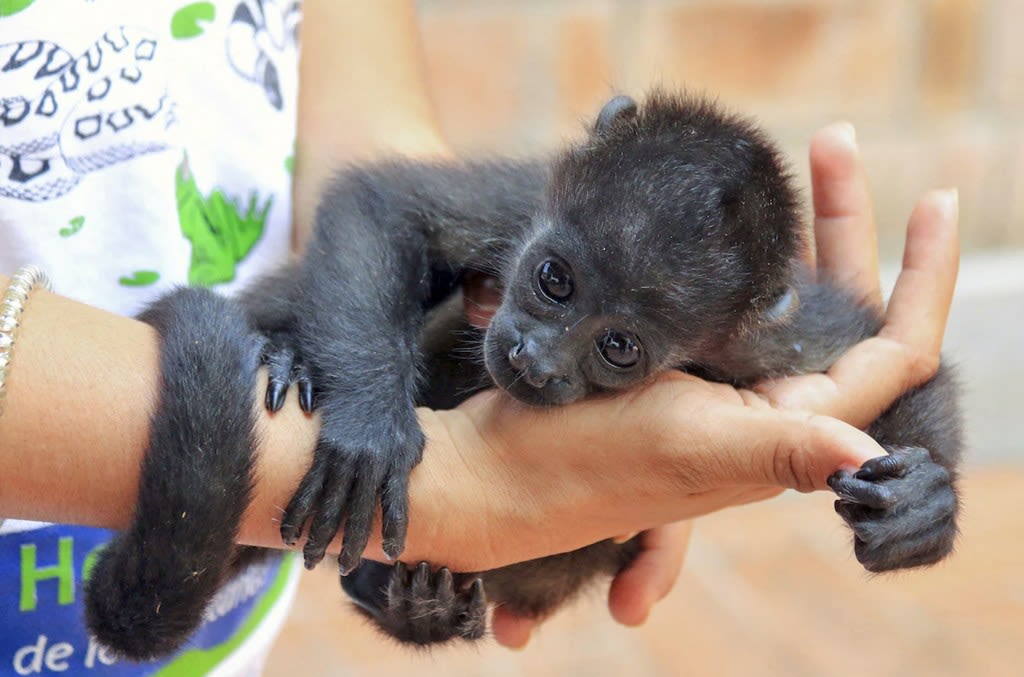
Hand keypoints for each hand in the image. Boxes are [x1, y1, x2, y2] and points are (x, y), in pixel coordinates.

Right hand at [476, 121, 959, 646]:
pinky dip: (742, 251)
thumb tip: (874, 464)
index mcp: (787, 426)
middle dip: (847, 226)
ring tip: (792, 157)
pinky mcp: (676, 365)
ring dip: (799, 229)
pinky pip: (730, 299)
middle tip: (831, 144)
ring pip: (784, 297)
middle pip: (840, 309)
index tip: (934, 201)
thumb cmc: (586, 463)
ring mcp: (721, 383)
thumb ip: (780, 450)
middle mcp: (766, 406)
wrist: (496, 468)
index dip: (926, 282)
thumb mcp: (687, 446)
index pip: (893, 355)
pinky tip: (728, 210)